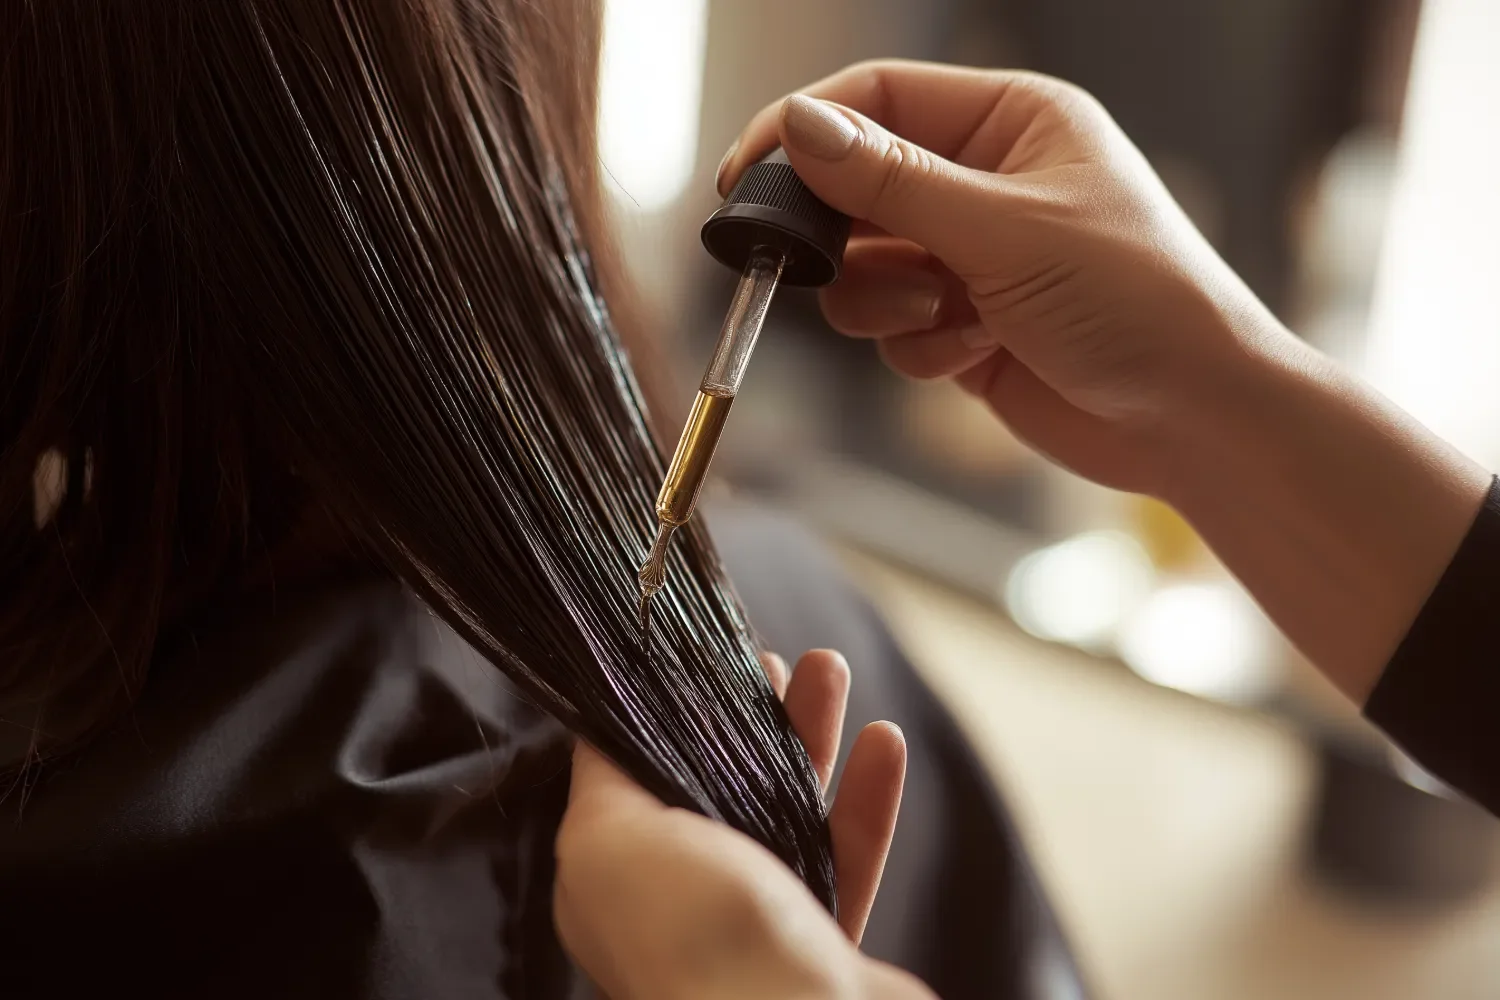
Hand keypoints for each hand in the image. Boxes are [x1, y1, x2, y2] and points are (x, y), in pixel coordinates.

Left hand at [553, 650, 933, 999]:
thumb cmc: (690, 940)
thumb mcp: (605, 840)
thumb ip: (601, 778)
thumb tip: (599, 725)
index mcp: (617, 883)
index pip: (639, 780)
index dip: (671, 714)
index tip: (702, 658)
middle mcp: (683, 906)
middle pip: (719, 789)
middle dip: (749, 716)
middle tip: (777, 659)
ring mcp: (758, 929)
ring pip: (787, 816)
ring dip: (812, 739)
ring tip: (832, 670)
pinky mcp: (825, 948)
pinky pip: (848, 860)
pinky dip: (866, 801)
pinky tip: (884, 744)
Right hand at [720, 61, 1489, 701]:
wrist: (1195, 419)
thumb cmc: (1135, 301)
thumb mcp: (1004, 229)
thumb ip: (891, 181)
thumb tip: (799, 130)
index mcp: (1013, 121)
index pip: (879, 98)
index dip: (805, 131)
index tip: (744, 175)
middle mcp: (989, 182)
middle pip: (859, 186)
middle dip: (847, 237)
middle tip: (818, 267)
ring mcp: (976, 257)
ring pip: (865, 267)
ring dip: (887, 302)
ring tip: (949, 318)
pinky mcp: (967, 326)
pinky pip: (894, 328)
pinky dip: (919, 347)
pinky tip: (978, 353)